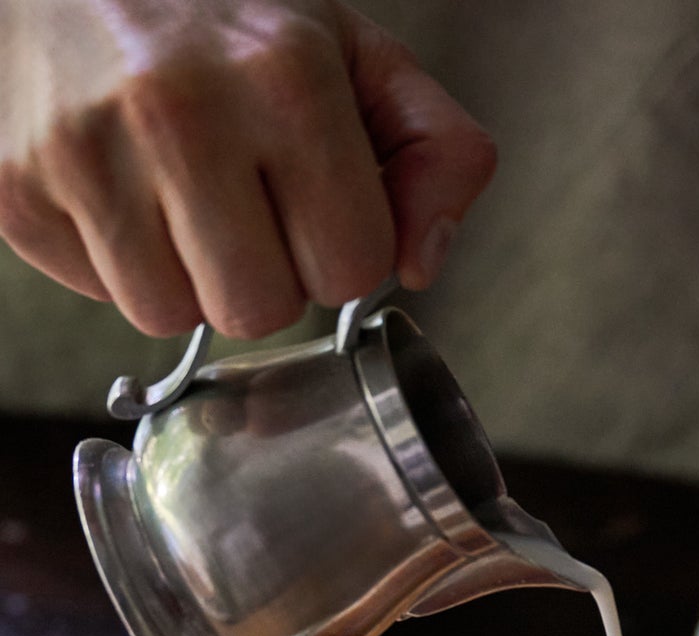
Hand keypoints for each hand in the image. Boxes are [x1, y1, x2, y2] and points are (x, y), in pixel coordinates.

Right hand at [0, 0, 495, 337]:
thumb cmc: (218, 14)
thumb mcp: (350, 51)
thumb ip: (433, 149)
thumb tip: (422, 260)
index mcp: (283, 76)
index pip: (353, 270)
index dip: (338, 249)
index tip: (309, 199)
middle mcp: (180, 112)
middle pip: (261, 311)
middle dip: (263, 273)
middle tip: (239, 199)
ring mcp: (85, 151)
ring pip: (172, 319)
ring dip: (186, 278)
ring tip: (175, 193)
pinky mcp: (18, 189)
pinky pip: (98, 295)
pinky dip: (115, 261)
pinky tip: (120, 189)